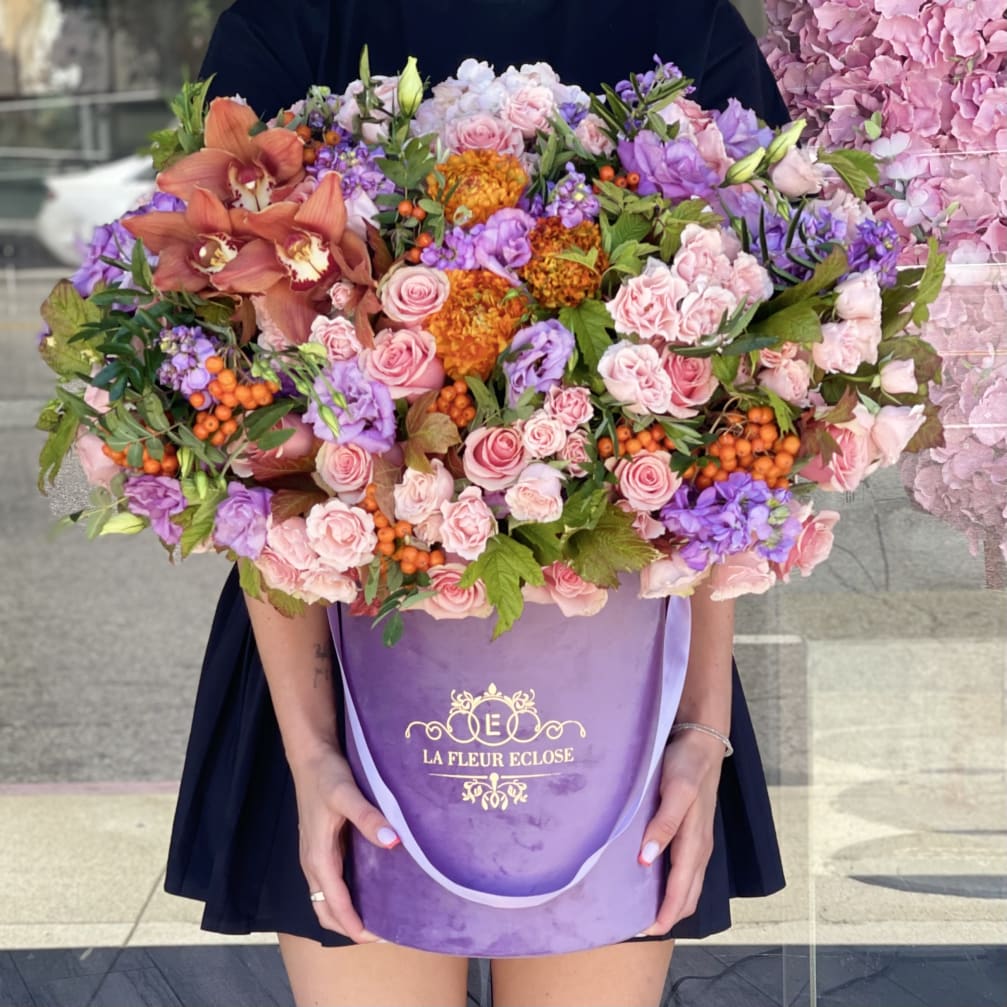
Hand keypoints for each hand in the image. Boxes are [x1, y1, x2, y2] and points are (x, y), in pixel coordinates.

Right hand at [291, 745, 399, 942]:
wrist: (310, 755)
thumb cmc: (326, 775)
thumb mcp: (347, 794)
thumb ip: (368, 818)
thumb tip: (393, 843)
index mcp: (318, 858)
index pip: (334, 906)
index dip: (355, 927)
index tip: (380, 938)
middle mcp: (313, 862)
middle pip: (327, 911)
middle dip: (351, 928)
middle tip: (384, 932)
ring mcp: (316, 855)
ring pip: (327, 898)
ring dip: (348, 913)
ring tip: (380, 914)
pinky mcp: (322, 846)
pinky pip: (331, 882)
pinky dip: (346, 895)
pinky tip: (370, 886)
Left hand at [635, 729, 725, 935]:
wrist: (702, 742)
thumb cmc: (688, 764)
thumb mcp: (675, 791)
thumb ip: (663, 825)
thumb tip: (647, 860)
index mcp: (695, 842)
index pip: (683, 891)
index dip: (665, 914)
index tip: (645, 931)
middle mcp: (700, 847)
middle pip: (689, 895)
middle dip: (668, 915)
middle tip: (639, 928)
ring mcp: (698, 840)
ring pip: (689, 884)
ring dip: (672, 901)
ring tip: (644, 910)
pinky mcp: (693, 831)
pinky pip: (686, 868)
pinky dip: (674, 884)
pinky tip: (654, 878)